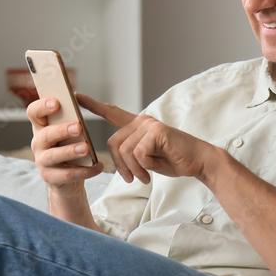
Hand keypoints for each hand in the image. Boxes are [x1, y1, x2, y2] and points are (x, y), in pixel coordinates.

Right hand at [27, 97, 104, 190]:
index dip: (42, 106)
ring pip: (53, 155)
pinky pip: (67, 174)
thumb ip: (72, 121)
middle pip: (45, 135)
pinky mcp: (50, 177)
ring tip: (86, 149)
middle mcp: (38, 143)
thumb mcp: (70, 134)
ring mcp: (42, 161)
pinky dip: (84, 171)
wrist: (67, 181)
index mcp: (42, 128)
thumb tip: (84, 103)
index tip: (56, 103)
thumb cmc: (69, 150)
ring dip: (70, 151)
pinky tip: (97, 166)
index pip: (34, 113)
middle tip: (78, 127)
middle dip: (61, 130)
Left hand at [77, 93, 220, 184]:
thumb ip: (131, 153)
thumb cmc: (174, 160)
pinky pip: (137, 153)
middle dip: (121, 166)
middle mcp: (142, 121)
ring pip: (124, 151)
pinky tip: (153, 171)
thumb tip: (117, 158)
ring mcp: (149, 124)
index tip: (77, 96)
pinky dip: (143, 167)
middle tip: (133, 178)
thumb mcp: (146, 158)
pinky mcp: (156, 132)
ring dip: (133, 169)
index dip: (93, 105)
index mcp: (138, 126)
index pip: (112, 113)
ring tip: (144, 177)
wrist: (198, 161)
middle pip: (113, 143)